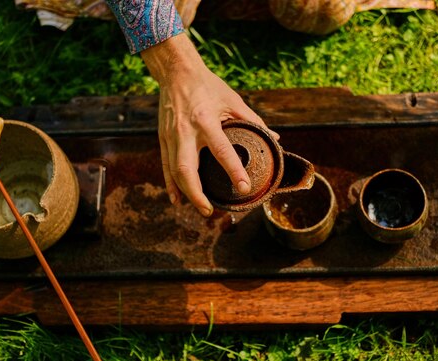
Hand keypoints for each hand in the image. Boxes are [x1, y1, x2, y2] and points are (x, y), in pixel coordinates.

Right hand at [141, 33, 276, 216]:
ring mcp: (171, 136)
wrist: (176, 72)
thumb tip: (274, 139)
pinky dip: (171, 185)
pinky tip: (177, 200)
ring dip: (186, 193)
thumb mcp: (233, 100)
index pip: (222, 150)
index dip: (233, 171)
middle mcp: (186, 131)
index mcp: (206, 121)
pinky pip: (165, 166)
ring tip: (201, 209)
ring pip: (175, 171)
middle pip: (188, 169)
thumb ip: (254, 121)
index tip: (243, 188)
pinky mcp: (163, 138)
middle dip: (198, 194)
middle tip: (211, 211)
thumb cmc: (208, 86)